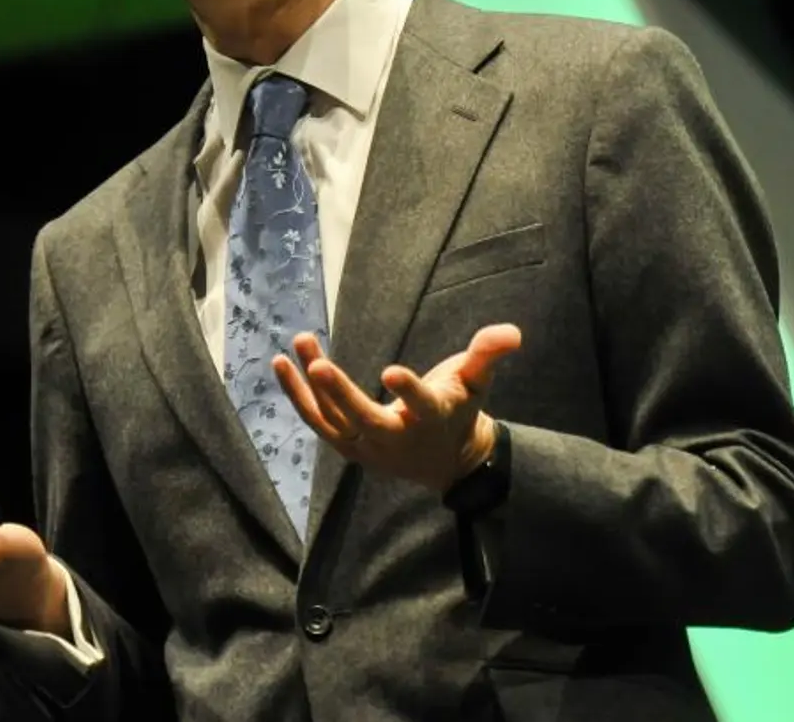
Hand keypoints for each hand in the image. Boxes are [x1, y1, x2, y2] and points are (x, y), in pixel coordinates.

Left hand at [274, 323, 521, 492]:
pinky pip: (317, 421)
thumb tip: (512, 331)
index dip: (409, 390)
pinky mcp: (346, 444)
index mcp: (432, 419)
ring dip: (310, 386)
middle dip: (340, 393)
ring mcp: (366, 445)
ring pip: (332, 418)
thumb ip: (487, 355)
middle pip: (364, 418)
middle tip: (318, 364)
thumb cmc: (459, 411)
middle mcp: (395, 438)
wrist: (444, 462)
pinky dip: (297, 396)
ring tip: (301, 342)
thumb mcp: (476, 383)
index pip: (422, 406)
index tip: (391, 372)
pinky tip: (281, 365)